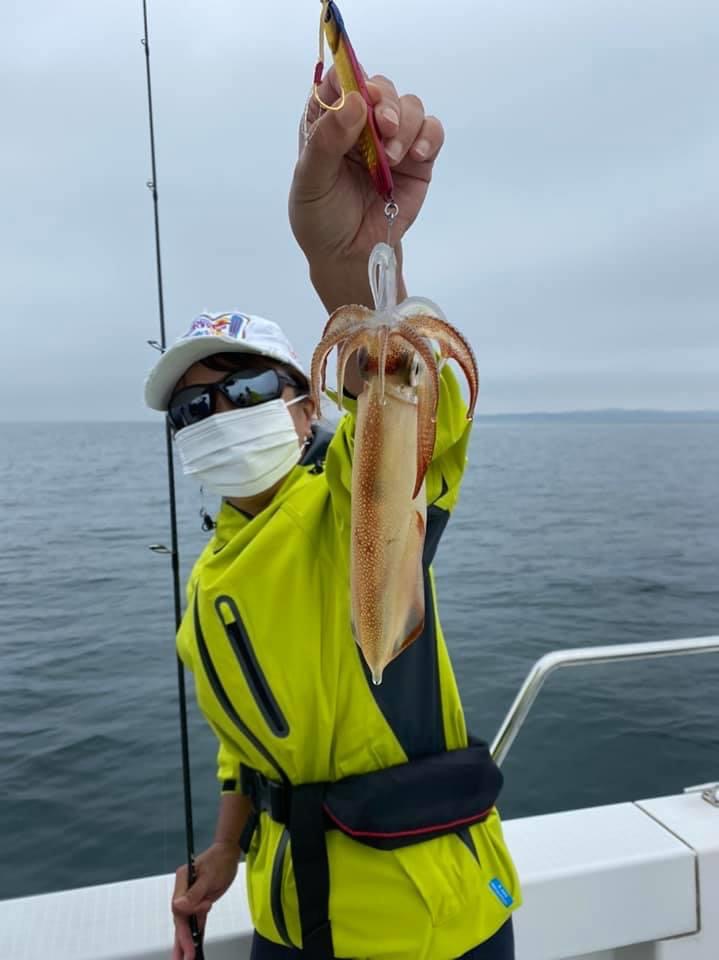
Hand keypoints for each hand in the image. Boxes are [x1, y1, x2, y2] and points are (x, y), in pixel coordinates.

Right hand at [171, 842, 239, 959]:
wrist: (228, 853)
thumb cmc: (219, 860)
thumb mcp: (209, 876)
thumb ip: (194, 893)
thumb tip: (178, 906)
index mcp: (182, 881)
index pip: (179, 906)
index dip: (188, 918)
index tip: (199, 922)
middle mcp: (183, 891)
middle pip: (180, 918)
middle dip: (182, 939)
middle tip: (183, 958)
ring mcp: (190, 898)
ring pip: (186, 923)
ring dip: (185, 941)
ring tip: (184, 958)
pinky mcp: (200, 902)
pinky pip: (196, 920)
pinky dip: (196, 933)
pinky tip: (194, 946)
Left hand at [289, 70, 444, 310]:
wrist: (348, 255)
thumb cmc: (321, 217)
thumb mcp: (311, 181)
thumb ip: (327, 142)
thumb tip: (354, 102)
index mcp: (329, 121)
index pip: (340, 81)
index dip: (351, 78)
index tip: (360, 93)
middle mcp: (362, 125)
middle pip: (381, 88)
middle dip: (385, 102)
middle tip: (383, 126)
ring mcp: (393, 141)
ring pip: (410, 107)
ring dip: (406, 124)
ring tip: (392, 157)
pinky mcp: (418, 162)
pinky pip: (433, 132)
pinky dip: (430, 136)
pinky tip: (417, 154)